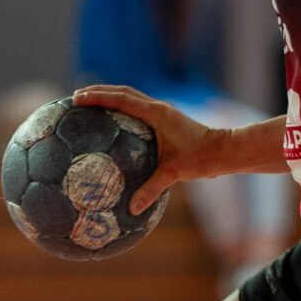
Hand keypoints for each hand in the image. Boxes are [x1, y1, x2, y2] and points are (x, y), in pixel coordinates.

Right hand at [71, 84, 223, 215]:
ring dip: (110, 96)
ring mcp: (162, 111)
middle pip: (123, 92)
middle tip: (76, 97)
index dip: (98, 97)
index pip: (122, 99)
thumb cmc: (201, 158)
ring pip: (131, 97)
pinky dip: (122, 108)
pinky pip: (138, 108)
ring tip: (89, 102)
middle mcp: (158, 108)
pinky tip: (113, 121)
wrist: (224, 150)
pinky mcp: (165, 118)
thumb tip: (132, 209)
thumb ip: (151, 189)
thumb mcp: (174, 174)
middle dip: (99, 92)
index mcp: (156, 113)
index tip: (77, 98)